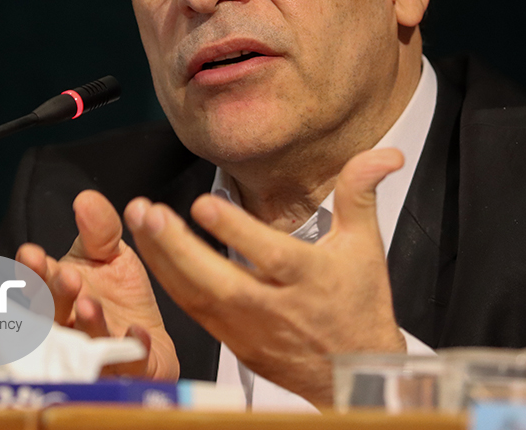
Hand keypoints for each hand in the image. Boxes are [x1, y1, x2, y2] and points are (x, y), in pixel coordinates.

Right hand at [16, 190, 179, 379]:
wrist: (149, 333)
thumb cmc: (118, 294)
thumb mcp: (110, 253)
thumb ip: (100, 229)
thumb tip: (86, 199)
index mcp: (58, 295)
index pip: (36, 284)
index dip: (32, 271)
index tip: (32, 254)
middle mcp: (68, 329)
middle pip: (52, 316)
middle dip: (55, 296)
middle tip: (65, 276)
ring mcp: (94, 353)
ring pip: (83, 345)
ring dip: (87, 325)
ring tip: (90, 304)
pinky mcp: (127, 372)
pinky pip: (127, 366)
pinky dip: (130, 350)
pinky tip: (136, 332)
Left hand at [124, 148, 406, 404]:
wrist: (353, 372)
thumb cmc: (359, 306)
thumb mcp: (365, 245)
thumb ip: (360, 193)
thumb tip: (384, 153)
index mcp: (310, 280)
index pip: (271, 255)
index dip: (237, 231)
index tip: (205, 203)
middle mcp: (274, 308)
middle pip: (220, 281)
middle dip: (180, 248)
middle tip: (150, 213)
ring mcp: (249, 329)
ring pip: (198, 298)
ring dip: (164, 259)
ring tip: (141, 221)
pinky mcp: (232, 342)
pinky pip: (193, 311)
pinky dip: (169, 281)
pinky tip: (151, 251)